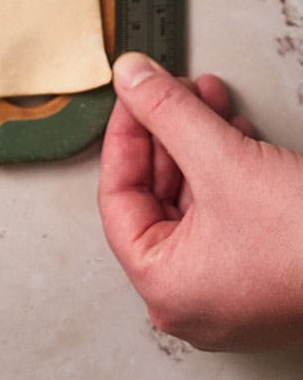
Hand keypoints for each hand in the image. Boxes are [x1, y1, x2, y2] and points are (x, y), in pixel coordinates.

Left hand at [98, 52, 302, 350]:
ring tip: (211, 101)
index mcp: (165, 287)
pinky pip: (226, 214)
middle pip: (156, 194)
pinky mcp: (262, 275)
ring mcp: (229, 292)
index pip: (117, 197)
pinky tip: (237, 134)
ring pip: (194, 199)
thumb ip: (166, 113)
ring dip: (200, 142)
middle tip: (176, 89)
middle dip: (170, 132)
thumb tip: (130, 79)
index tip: (133, 96)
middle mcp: (191, 300)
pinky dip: (227, 170)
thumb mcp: (223, 160)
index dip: (125, 135)